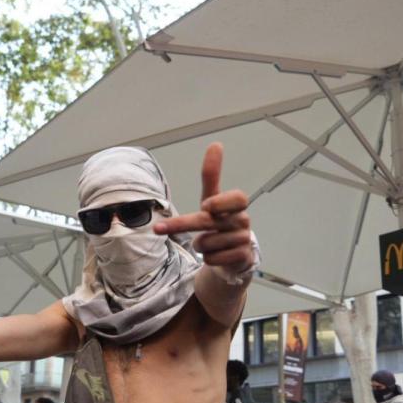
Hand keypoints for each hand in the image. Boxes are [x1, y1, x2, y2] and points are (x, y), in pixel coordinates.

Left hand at [154, 143, 253, 276]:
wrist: (233, 256)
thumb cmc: (220, 223)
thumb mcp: (212, 199)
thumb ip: (212, 175)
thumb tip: (216, 144)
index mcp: (236, 205)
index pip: (237, 198)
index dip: (221, 202)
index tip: (206, 204)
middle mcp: (242, 221)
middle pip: (208, 222)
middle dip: (181, 225)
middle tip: (158, 228)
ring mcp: (244, 240)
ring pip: (207, 243)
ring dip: (201, 245)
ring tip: (208, 243)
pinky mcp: (243, 258)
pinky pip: (213, 259)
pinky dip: (209, 259)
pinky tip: (216, 256)